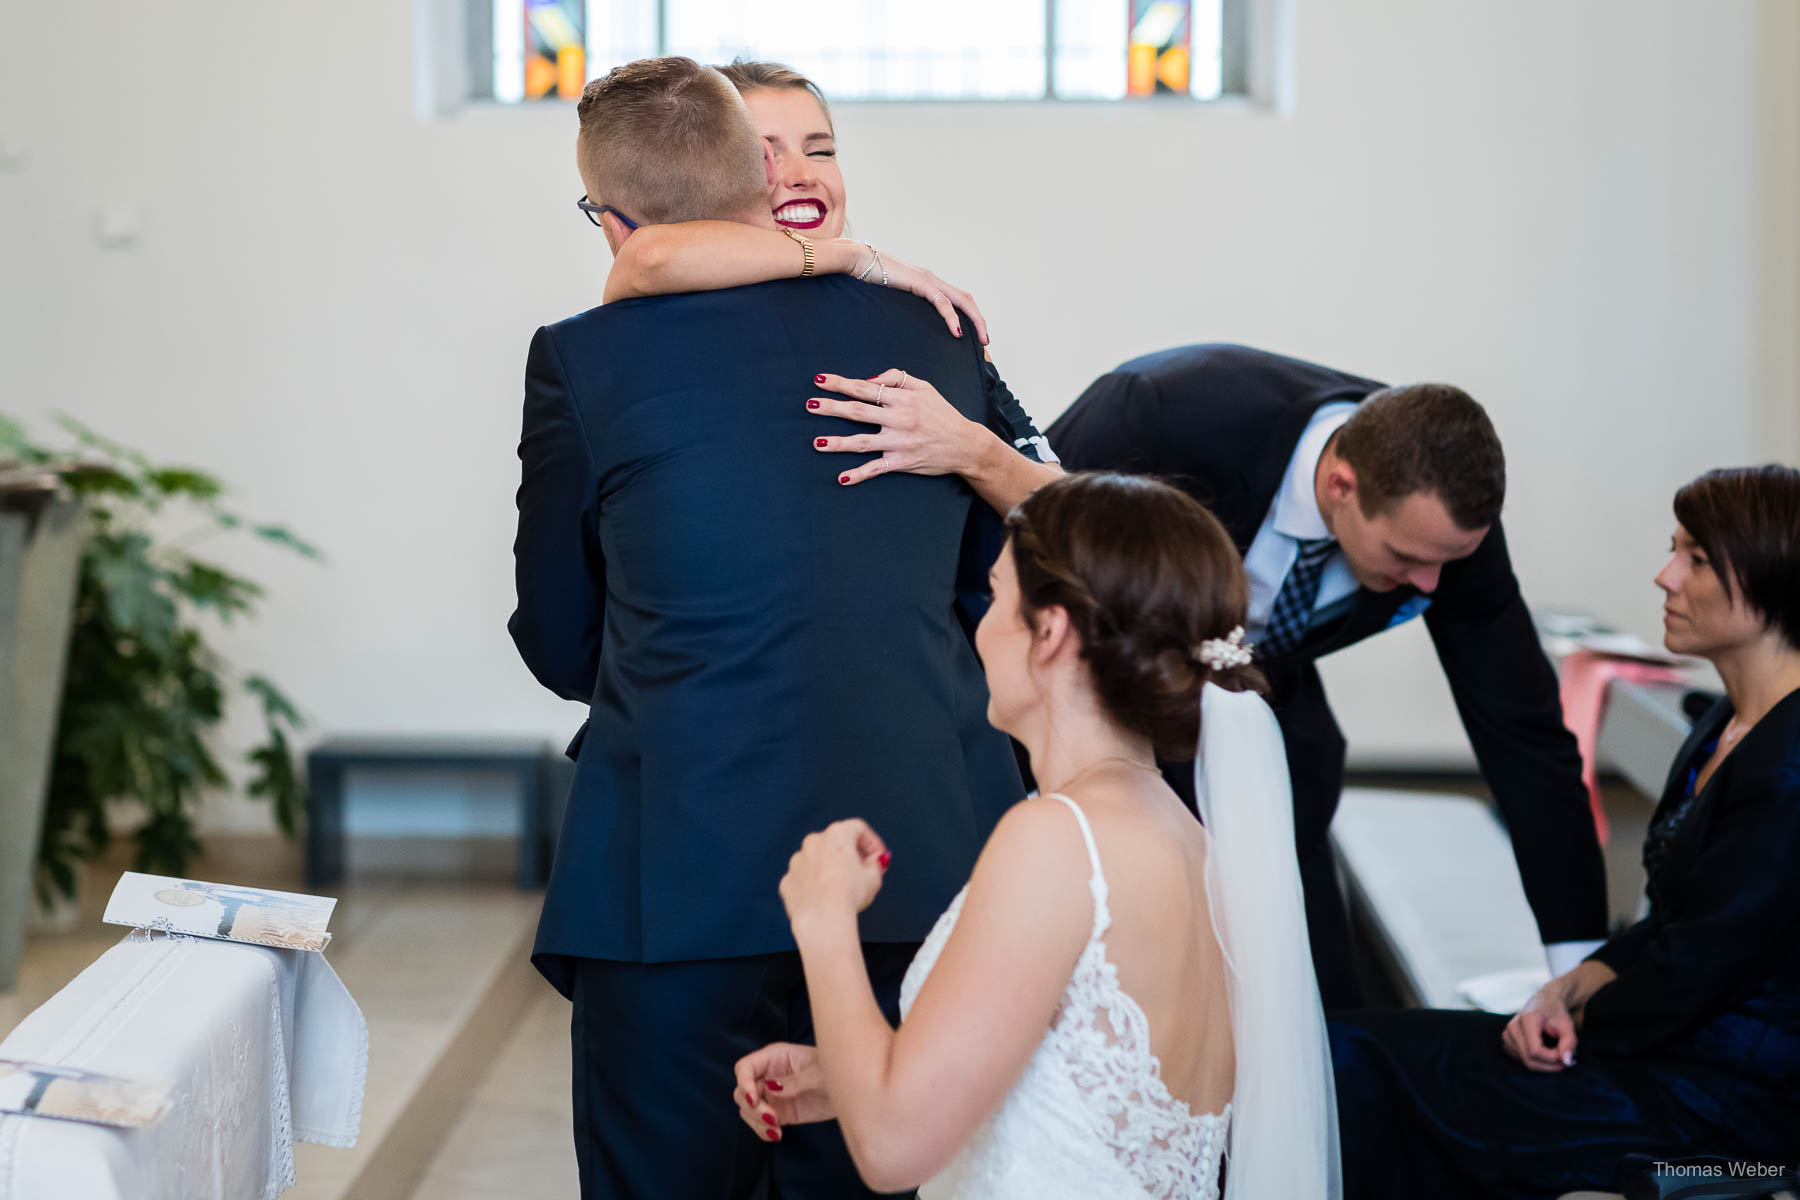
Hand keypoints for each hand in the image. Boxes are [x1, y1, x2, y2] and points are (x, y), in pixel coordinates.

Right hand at [733, 1042, 833, 1141]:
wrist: (851, 1089)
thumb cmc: (837, 1069)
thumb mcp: (818, 1073)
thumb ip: (795, 1080)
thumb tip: (771, 1088)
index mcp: (775, 1057)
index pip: (745, 1067)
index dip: (744, 1082)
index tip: (755, 1099)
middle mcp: (769, 1075)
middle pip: (742, 1091)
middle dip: (752, 1107)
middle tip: (772, 1118)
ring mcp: (773, 1095)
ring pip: (747, 1109)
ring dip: (756, 1122)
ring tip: (776, 1128)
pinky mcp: (780, 1112)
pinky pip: (761, 1123)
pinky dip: (763, 1131)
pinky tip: (777, 1134)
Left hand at [779, 819, 889, 923]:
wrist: (822, 918)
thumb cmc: (848, 895)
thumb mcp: (874, 877)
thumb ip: (875, 864)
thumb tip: (873, 863)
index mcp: (837, 834)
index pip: (858, 829)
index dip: (872, 842)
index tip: (878, 856)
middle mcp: (813, 842)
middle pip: (835, 842)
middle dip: (850, 855)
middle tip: (862, 871)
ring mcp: (797, 861)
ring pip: (817, 860)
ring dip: (829, 869)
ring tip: (842, 888)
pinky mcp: (788, 880)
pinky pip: (804, 878)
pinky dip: (814, 885)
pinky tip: (824, 898)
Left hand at [808, 370, 987, 486]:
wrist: (964, 444)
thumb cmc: (942, 413)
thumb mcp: (924, 387)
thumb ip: (897, 378)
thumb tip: (868, 381)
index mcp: (902, 399)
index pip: (865, 389)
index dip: (841, 384)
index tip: (820, 380)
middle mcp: (898, 419)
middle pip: (858, 412)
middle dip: (831, 408)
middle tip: (809, 405)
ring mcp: (899, 443)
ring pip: (862, 442)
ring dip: (837, 442)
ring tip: (816, 442)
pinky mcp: (901, 462)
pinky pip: (876, 469)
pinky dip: (859, 474)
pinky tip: (842, 478)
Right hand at [832, 242, 989, 344]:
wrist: (858, 261)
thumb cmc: (870, 280)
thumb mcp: (892, 298)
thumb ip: (903, 307)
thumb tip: (905, 325)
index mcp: (928, 283)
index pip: (957, 300)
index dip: (970, 316)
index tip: (975, 336)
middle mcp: (933, 279)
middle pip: (966, 300)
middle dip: (979, 321)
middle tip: (985, 341)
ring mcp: (928, 279)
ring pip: (961, 301)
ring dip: (974, 320)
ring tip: (980, 339)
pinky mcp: (921, 282)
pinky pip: (942, 302)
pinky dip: (952, 318)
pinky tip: (957, 332)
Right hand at [1502, 984, 1578, 1071]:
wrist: (1544, 1002)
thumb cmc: (1556, 1013)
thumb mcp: (1568, 1025)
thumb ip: (1569, 1043)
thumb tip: (1566, 1061)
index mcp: (1527, 1019)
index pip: (1535, 1050)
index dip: (1552, 1058)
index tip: (1566, 1054)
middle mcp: (1513, 1026)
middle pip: (1528, 1058)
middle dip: (1549, 1065)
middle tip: (1564, 1062)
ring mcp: (1507, 1033)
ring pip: (1525, 1061)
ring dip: (1543, 1065)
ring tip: (1556, 1056)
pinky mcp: (1506, 1040)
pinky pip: (1520, 1059)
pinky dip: (1535, 1061)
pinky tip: (1545, 1054)